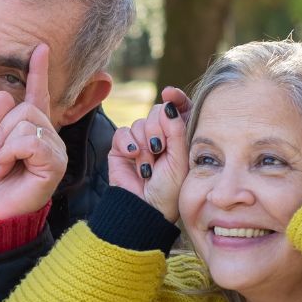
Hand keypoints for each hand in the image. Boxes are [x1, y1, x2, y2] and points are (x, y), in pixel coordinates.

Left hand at [0, 45, 67, 219]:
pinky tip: (6, 168)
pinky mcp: (55, 163)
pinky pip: (30, 140)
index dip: (38, 72)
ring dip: (2, 145)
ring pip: (26, 122)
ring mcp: (55, 149)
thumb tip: (3, 93)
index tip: (40, 48)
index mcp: (33, 131)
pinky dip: (10, 152)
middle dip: (1, 130)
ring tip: (1, 165)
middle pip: (25, 108)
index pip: (37, 96)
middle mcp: (49, 137)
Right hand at [107, 86, 190, 221]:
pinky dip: (128, 144)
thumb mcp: (180, 158)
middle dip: (157, 129)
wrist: (144, 207)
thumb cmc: (168, 189)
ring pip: (139, 123)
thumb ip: (177, 129)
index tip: (170, 93)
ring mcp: (139, 142)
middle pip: (156, 112)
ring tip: (147, 165)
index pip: (178, 109)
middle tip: (159, 149)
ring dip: (143, 144)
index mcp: (179, 137)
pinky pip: (122, 132)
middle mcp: (160, 137)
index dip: (175, 99)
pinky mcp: (121, 148)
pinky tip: (134, 157)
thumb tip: (169, 104)